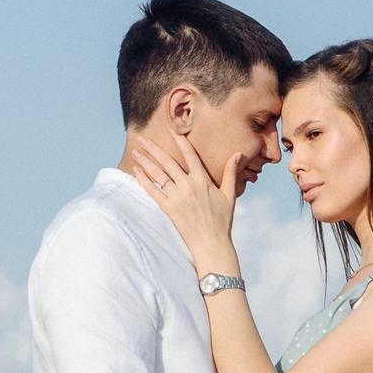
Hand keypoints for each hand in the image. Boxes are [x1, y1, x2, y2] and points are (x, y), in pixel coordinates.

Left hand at [126, 131, 238, 271]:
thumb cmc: (222, 220)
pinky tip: (136, 171)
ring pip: (158, 175)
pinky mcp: (169, 209)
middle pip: (168, 162)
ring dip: (145, 161)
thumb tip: (237, 154)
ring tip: (135, 151)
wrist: (211, 243)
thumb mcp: (229, 194)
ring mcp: (177, 197)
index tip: (171, 129)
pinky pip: (153, 192)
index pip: (190, 154)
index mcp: (203, 180)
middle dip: (154, 148)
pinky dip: (144, 180)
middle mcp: (188, 186)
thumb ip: (230, 172)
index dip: (180, 140)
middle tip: (142, 138)